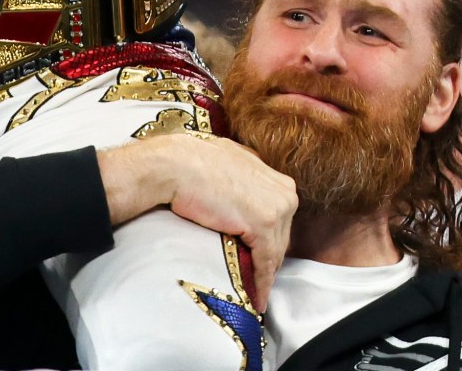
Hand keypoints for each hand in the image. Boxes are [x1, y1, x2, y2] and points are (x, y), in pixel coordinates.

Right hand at [100, 134, 296, 311]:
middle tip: (255, 279)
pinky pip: (265, 263)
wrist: (175, 165)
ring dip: (264, 275)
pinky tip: (256, 298)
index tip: (260, 259)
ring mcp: (277, 208)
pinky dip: (261, 283)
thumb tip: (245, 190)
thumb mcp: (231, 163)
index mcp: (279, 179)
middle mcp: (285, 193)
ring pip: (275, 252)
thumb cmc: (193, 163)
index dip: (270, 242)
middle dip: (268, 259)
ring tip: (254, 293)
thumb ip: (247, 178)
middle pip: (281, 238)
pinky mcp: (263, 225)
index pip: (280, 221)